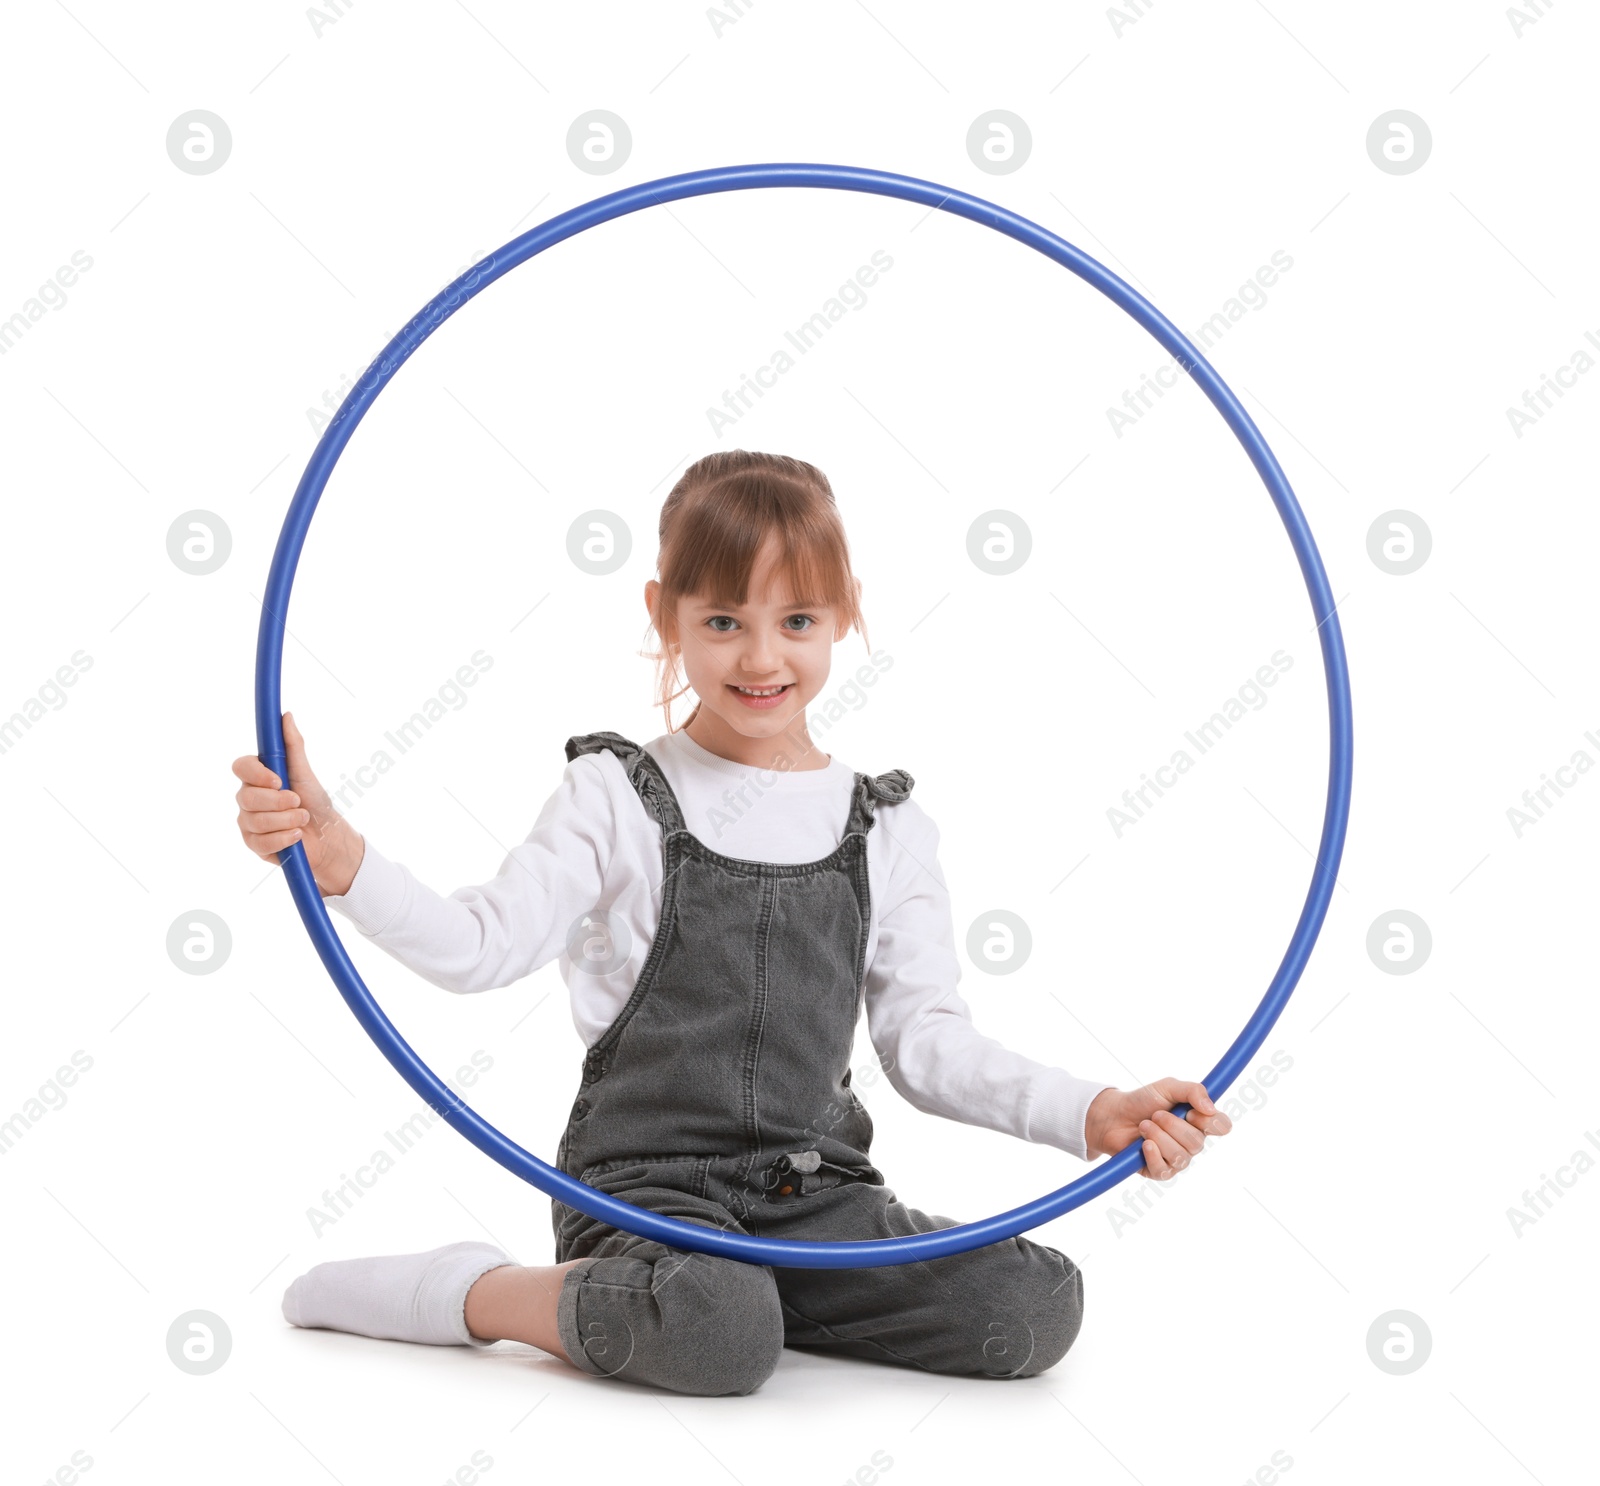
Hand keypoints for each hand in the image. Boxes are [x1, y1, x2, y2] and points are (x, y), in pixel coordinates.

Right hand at [231, 710, 364, 896]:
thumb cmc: (314, 801)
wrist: (327, 835)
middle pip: (247, 797)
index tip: (278, 780)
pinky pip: (260, 842)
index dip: (257, 774)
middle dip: (278, 802)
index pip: (241, 767)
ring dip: (286, 821)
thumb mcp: (305, 772)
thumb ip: (292, 746)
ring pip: (255, 821)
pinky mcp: (253, 843)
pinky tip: (296, 836)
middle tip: (298, 802)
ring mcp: (248, 821)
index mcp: (258, 776)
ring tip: (302, 819)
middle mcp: (248, 797)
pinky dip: (283, 838)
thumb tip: (286, 715)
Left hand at [1084, 1078, 1232, 1178]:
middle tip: (1155, 1115)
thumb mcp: (1167, 1087)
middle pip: (1197, 1142)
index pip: (1222, 1126)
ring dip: (1158, 1136)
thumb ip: (1193, 1091)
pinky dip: (1152, 1154)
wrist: (1113, 1115)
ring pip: (1180, 1156)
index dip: (1210, 1122)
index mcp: (1198, 1121)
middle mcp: (1190, 1142)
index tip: (1191, 1112)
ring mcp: (1176, 1159)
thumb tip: (1211, 1108)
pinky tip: (1143, 1144)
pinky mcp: (1159, 1171)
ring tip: (1144, 1126)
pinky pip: (1164, 1170)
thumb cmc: (1142, 1101)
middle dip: (1172, 1126)